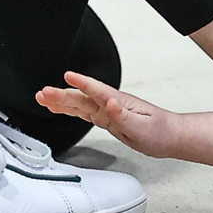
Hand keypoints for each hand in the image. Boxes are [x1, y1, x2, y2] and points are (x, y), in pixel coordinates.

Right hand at [36, 72, 180, 158]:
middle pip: (82, 97)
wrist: (169, 137)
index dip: (81, 83)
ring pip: (80, 104)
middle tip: (42, 93)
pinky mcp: (106, 119)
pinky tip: (59, 107)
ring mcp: (107, 111)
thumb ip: (123, 115)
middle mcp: (110, 104)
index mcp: (118, 102)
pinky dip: (69, 109)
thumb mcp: (142, 127)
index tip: (67, 76)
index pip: (96, 91)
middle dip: (61, 94)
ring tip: (42, 97)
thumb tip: (109, 102)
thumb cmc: (160, 132)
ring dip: (61, 100)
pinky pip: (83, 112)